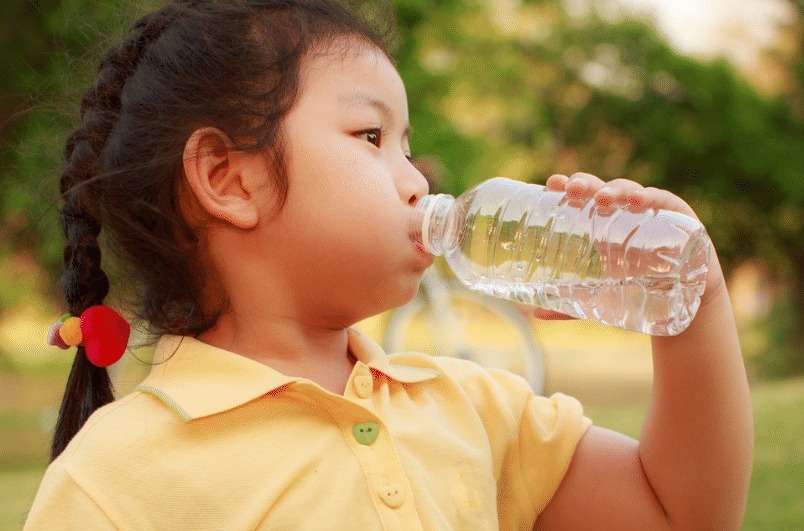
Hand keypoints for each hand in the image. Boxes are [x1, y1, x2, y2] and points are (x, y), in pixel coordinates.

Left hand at [528, 172, 725, 319]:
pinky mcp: (679, 219)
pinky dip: (651, 198)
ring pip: (629, 192)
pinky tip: (639, 201)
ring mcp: (651, 213)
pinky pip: (665, 203)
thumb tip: (534, 313)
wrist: (682, 310)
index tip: (551, 184)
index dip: (567, 187)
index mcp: (601, 224)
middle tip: (571, 189)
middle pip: (601, 189)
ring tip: (601, 198)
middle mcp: (624, 213)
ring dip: (615, 190)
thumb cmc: (635, 294)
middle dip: (586, 184)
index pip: (581, 198)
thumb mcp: (597, 300)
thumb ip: (567, 305)